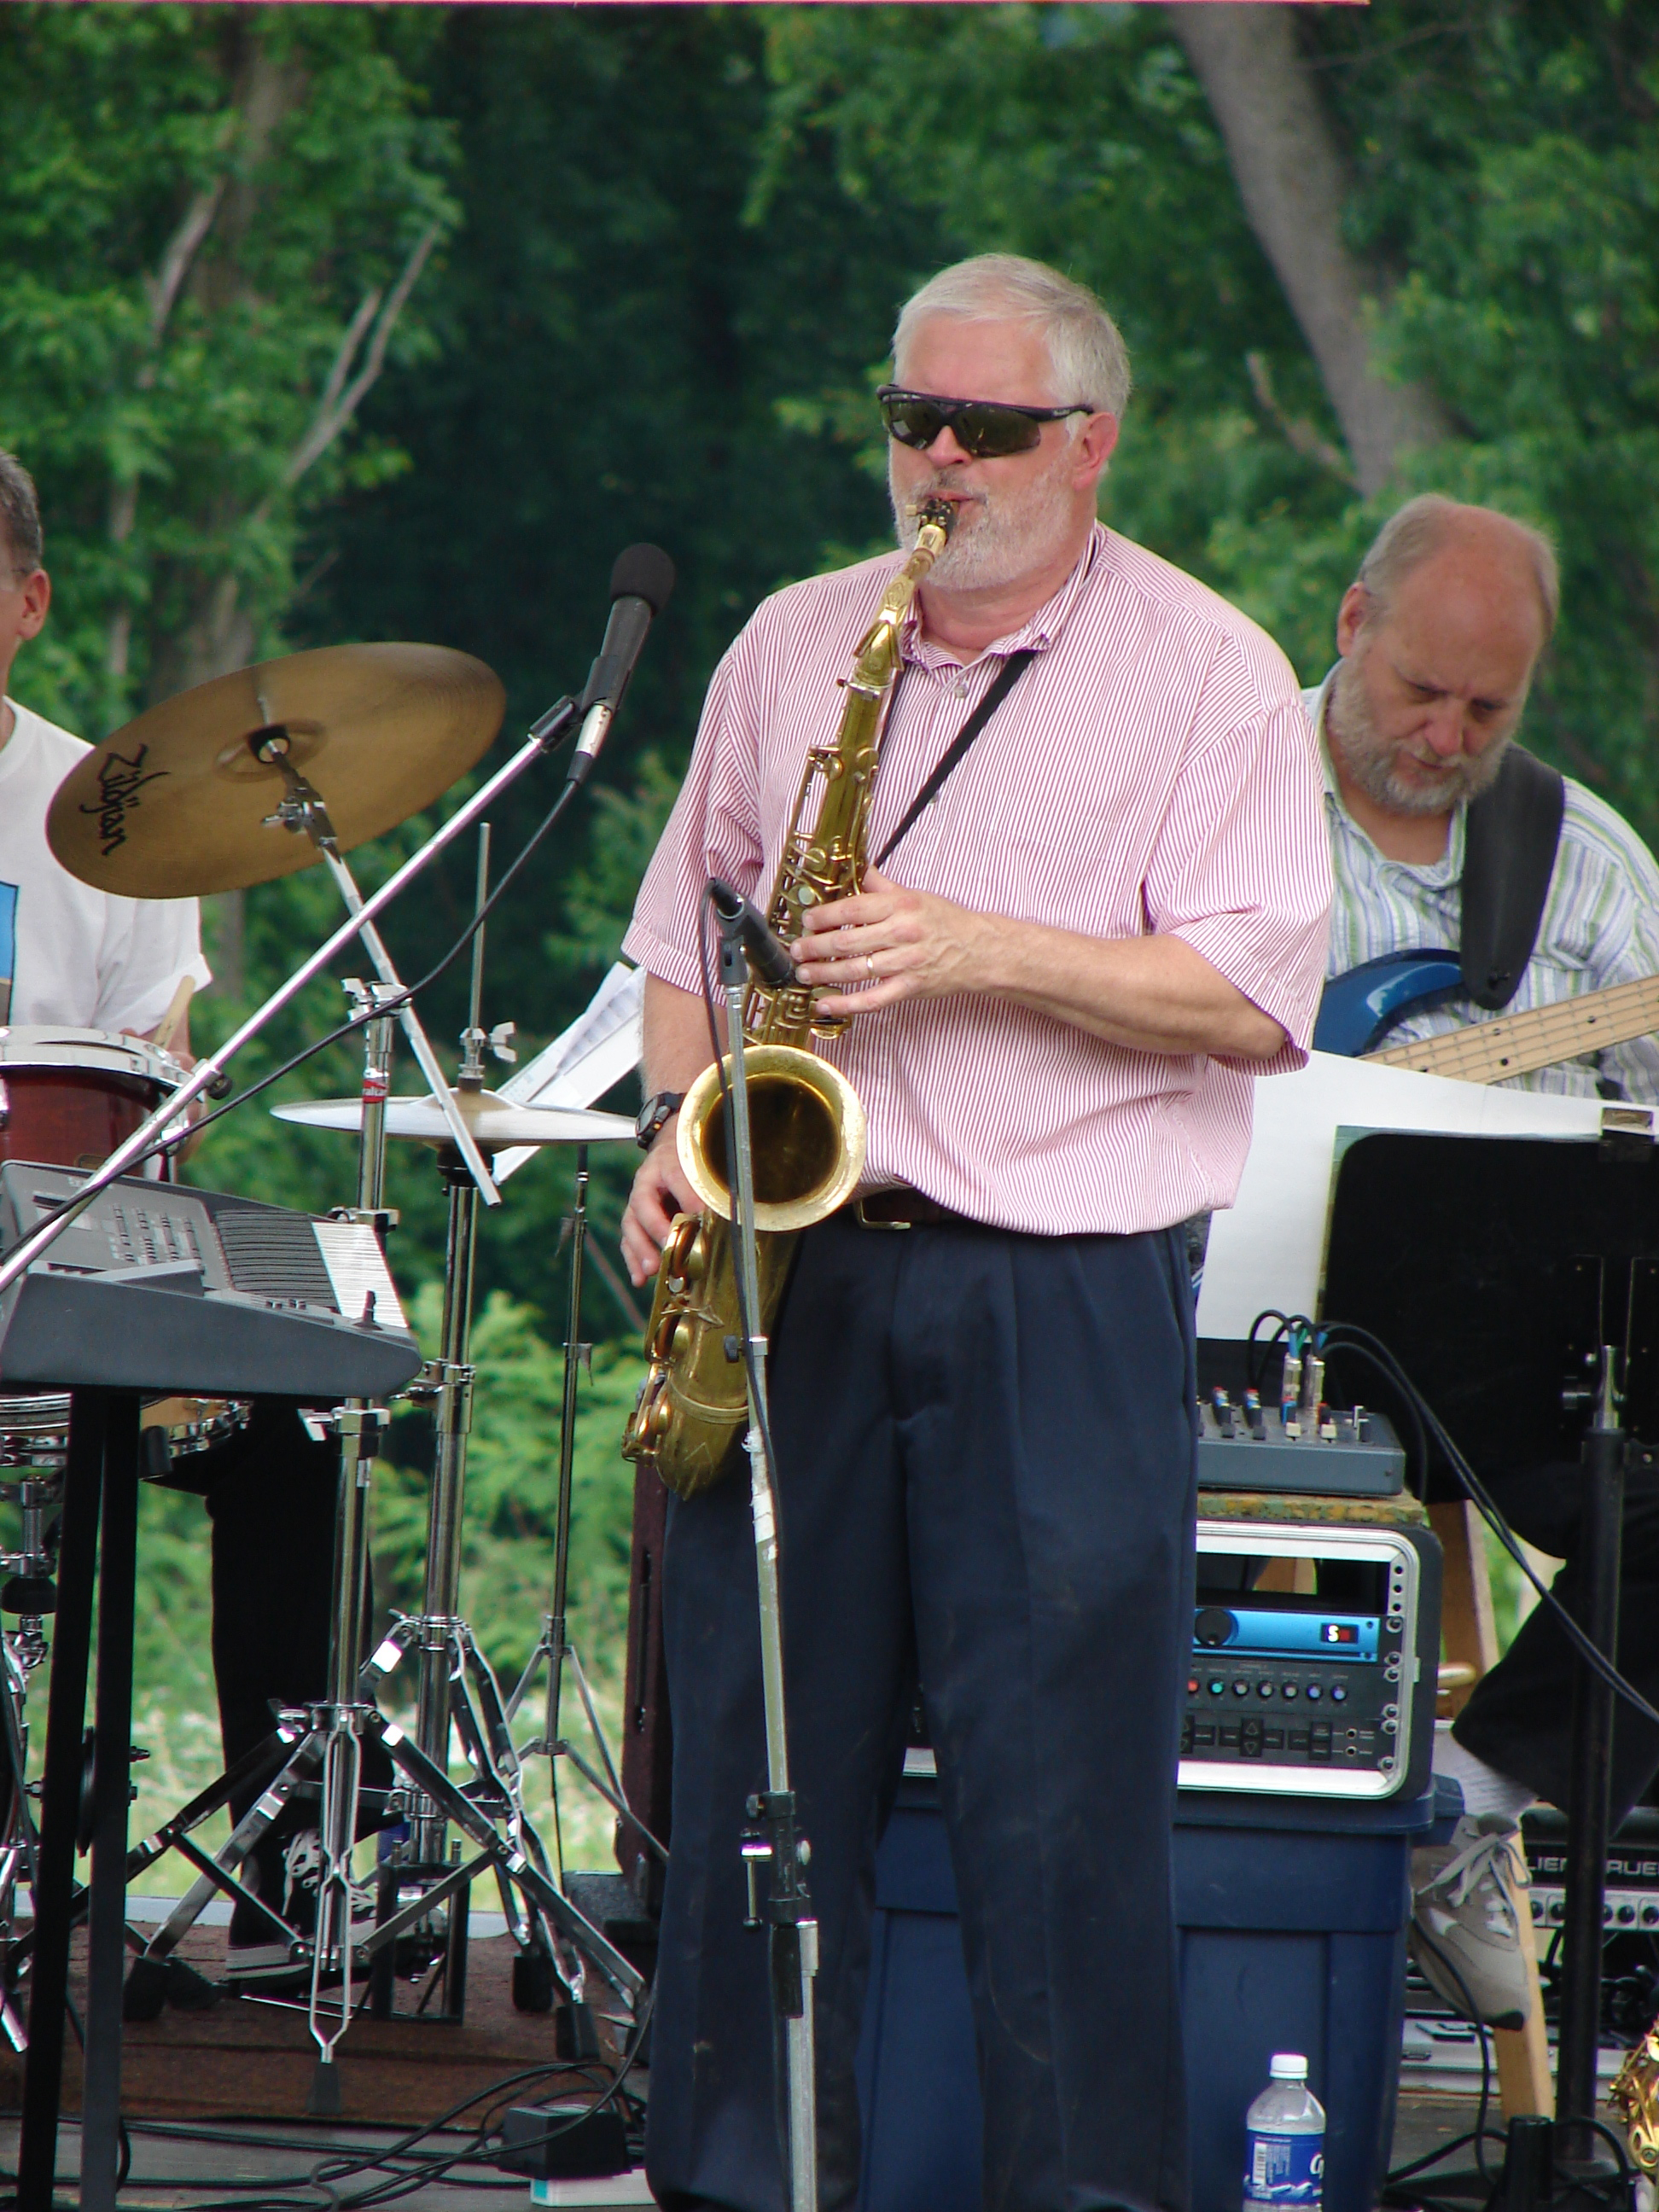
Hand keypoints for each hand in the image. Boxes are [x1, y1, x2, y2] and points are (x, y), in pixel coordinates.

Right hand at [621, 1119, 700, 1286]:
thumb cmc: (684, 1158)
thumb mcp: (697, 1165)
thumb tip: (714, 1214)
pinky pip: (630, 1239)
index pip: (675, 1177)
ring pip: (632, 1225)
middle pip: (643, 1205)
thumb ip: (706, 1187)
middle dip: (656, 1229)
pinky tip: (639, 1278)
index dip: (687, 1197)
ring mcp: (638, 1202)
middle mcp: (646, 1182)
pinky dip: (634, 1259)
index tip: (702, 1215)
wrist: (670, 1147)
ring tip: (651, 1269)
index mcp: (664, 1163)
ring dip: (641, 1249)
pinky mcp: (636, 1219)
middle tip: (669, 1247)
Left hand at [789, 864, 987, 1014]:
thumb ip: (883, 886)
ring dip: (823, 974)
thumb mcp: (915, 896)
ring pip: (854, 971)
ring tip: (803, 973)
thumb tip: (859, 869)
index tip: (807, 921)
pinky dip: (845, 1005)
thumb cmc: (947, 922)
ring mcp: (905, 963)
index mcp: (901, 906)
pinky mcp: (909, 988)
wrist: (980, 951)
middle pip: (847, 942)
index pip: (853, 909)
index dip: (824, 916)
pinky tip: (824, 1005)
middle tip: (796, 950)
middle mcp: (901, 933)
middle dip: (815, 947)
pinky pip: (872, 1000)